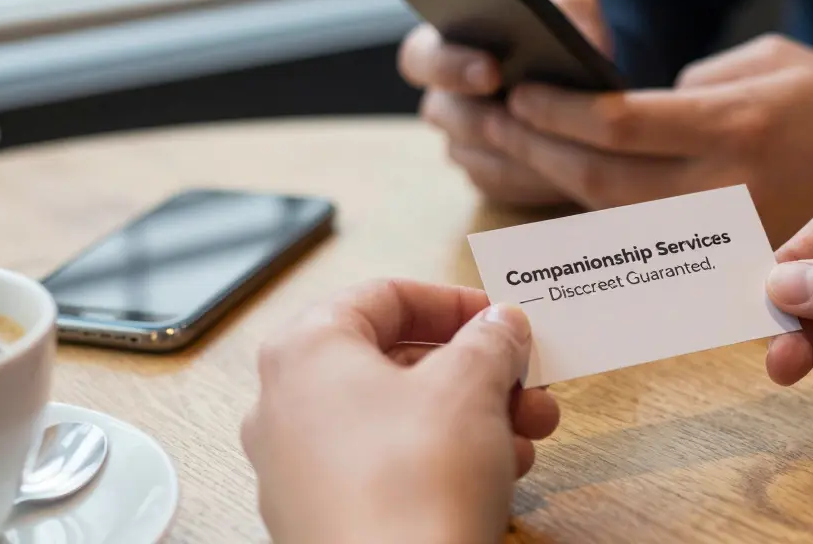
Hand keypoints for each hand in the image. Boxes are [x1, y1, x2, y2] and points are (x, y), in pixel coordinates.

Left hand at [241, 280, 560, 543]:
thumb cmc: (413, 484)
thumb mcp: (471, 385)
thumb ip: (490, 340)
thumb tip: (499, 326)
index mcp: (307, 350)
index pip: (384, 296)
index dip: (453, 302)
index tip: (499, 319)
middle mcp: (286, 404)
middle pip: (395, 361)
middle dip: (475, 370)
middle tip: (525, 381)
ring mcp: (297, 467)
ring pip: (397, 418)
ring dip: (472, 416)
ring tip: (526, 435)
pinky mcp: (321, 516)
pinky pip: (387, 467)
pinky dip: (442, 459)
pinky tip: (497, 475)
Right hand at [400, 0, 611, 206]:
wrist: (588, 84)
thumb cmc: (567, 37)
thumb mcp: (574, 8)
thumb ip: (570, 4)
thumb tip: (566, 26)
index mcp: (448, 45)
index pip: (419, 56)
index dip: (447, 66)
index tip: (490, 71)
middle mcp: (445, 97)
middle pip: (440, 114)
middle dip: (481, 117)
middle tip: (523, 116)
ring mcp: (461, 140)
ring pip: (471, 155)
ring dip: (512, 151)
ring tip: (557, 146)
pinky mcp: (486, 175)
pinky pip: (497, 183)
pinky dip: (528, 179)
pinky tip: (562, 171)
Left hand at [487, 34, 812, 242]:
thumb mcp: (771, 60)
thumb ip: (695, 85)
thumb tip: (632, 110)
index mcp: (735, 126)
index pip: (623, 127)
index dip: (560, 111)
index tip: (519, 90)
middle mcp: (724, 186)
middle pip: (603, 181)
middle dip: (537, 149)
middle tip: (491, 121)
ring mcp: (724, 230)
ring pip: (615, 216)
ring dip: (555, 184)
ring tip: (511, 150)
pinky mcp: (728, 255)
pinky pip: (647, 239)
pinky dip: (597, 216)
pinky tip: (563, 189)